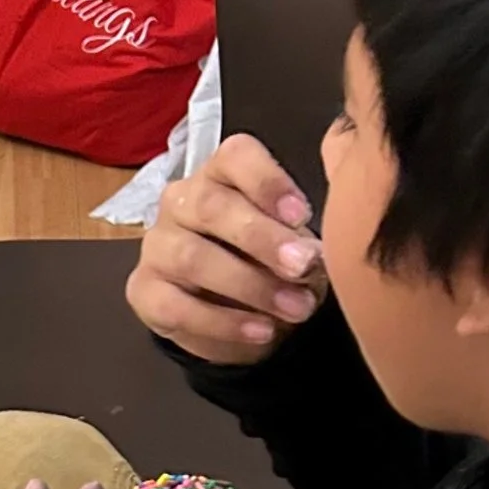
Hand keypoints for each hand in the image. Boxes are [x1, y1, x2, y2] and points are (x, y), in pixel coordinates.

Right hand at [126, 134, 327, 365]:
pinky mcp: (143, 291)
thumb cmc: (271, 262)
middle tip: (304, 265)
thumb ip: (307, 222)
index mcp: (221, 174)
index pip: (234, 156)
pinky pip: (176, 306)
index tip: (303, 214)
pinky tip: (262, 332)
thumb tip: (345, 214)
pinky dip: (223, 323)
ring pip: (191, 257)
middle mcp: (181, 201)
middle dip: (261, 237)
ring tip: (296, 308)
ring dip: (249, 285)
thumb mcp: (296, 237)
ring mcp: (157, 246)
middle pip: (211, 206)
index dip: (267, 181)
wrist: (236, 317)